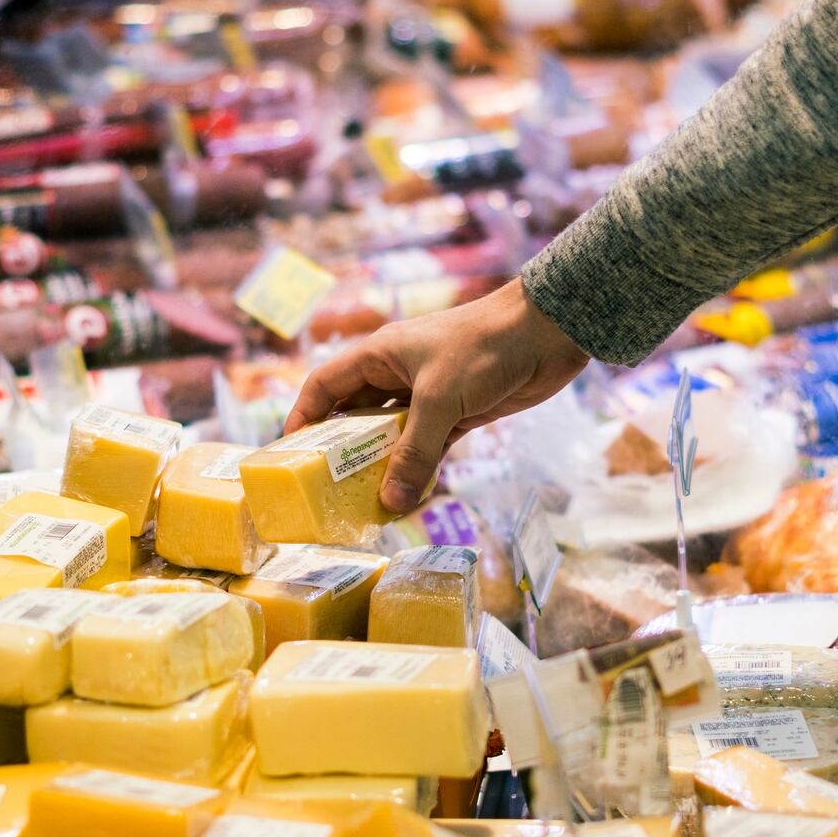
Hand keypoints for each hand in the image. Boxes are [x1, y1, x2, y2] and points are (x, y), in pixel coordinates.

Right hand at [286, 277, 589, 511]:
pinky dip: (420, 468)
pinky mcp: (459, 412)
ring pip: (394, 435)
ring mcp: (429, 394)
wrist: (547, 333)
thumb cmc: (485, 348)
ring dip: (384, 465)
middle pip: (357, 416)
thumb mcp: (441, 401)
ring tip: (366, 503)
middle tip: (328, 491)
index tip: (290, 454)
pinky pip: (428, 445)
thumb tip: (390, 502)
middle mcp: (398, 373)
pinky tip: (410, 495)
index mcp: (379, 355)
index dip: (303, 417)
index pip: (325, 386)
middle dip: (343, 451)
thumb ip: (414, 453)